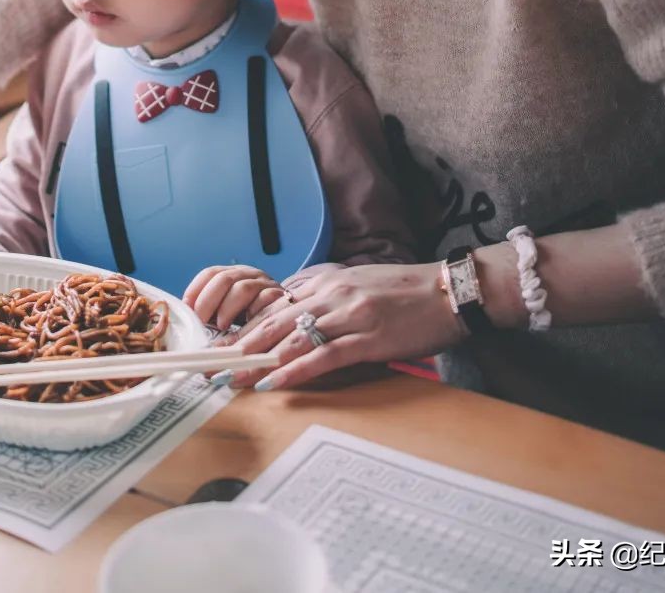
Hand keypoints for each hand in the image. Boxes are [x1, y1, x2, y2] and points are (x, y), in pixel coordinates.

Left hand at [183, 264, 286, 331]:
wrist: (291, 318)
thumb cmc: (254, 319)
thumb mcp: (231, 311)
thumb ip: (212, 312)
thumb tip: (187, 324)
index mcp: (234, 274)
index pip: (210, 273)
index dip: (196, 289)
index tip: (187, 309)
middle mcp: (250, 275)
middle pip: (223, 278)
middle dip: (207, 301)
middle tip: (201, 321)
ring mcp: (266, 285)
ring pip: (242, 288)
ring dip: (227, 309)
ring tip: (221, 327)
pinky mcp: (281, 298)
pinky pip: (264, 302)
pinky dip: (250, 316)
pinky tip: (244, 330)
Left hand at [228, 263, 465, 390]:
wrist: (448, 290)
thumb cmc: (406, 291)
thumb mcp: (359, 283)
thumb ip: (328, 296)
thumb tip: (300, 313)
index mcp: (327, 280)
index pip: (275, 305)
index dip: (246, 328)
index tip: (223, 347)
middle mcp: (332, 293)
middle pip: (274, 321)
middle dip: (241, 347)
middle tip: (215, 368)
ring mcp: (349, 314)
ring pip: (292, 338)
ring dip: (259, 362)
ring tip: (234, 380)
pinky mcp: (368, 338)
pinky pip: (324, 356)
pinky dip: (295, 371)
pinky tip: (276, 384)